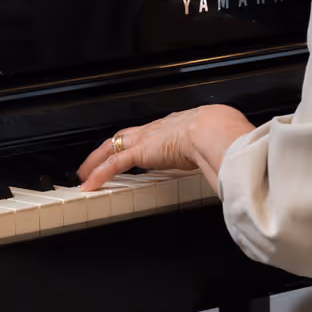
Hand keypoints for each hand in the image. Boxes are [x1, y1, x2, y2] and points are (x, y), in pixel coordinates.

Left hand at [78, 104, 255, 191]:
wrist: (214, 129)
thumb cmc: (221, 132)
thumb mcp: (217, 141)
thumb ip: (215, 151)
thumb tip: (227, 161)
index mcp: (176, 125)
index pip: (149, 132)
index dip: (138, 140)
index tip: (133, 148)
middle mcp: (157, 129)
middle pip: (125, 136)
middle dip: (109, 148)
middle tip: (96, 159)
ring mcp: (147, 139)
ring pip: (112, 147)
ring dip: (96, 161)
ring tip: (85, 174)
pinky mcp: (140, 151)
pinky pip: (113, 164)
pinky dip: (99, 174)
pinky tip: (89, 185)